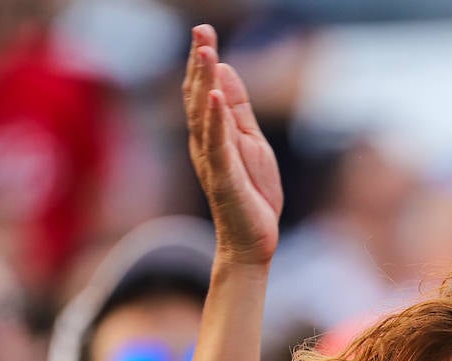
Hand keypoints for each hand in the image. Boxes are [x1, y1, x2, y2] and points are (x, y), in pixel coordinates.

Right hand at [183, 24, 283, 265]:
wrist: (252, 240)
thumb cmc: (251, 193)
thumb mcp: (250, 142)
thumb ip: (238, 110)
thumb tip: (225, 71)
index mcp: (213, 133)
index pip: (205, 89)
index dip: (204, 60)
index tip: (205, 31)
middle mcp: (206, 143)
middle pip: (199, 95)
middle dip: (200, 62)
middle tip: (201, 30)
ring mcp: (212, 159)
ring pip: (204, 115)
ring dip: (203, 82)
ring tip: (206, 52)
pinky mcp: (223, 177)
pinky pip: (217, 144)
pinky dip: (215, 118)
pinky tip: (214, 95)